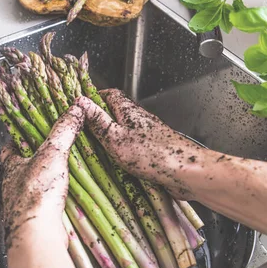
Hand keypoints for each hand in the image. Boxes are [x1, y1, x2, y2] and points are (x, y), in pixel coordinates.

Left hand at [0, 105, 84, 249]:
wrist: (37, 236)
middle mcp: (13, 187)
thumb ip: (64, 131)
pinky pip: (45, 207)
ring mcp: (23, 206)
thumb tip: (74, 110)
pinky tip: (67, 200)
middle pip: (21, 169)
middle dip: (35, 161)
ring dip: (46, 183)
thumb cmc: (35, 195)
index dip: (17, 139)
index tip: (27, 133)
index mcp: (11, 168)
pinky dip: (54, 202)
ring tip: (64, 175)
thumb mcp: (53, 153)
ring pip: (33, 189)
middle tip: (52, 153)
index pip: (8, 149)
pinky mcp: (35, 221)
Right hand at [76, 89, 202, 197]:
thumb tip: (80, 101)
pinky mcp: (156, 150)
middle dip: (101, 120)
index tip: (81, 107)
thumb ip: (98, 121)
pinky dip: (124, 153)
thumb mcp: (115, 137)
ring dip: (112, 138)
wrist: (187, 173)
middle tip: (85, 132)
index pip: (110, 94)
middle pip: (117, 113)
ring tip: (97, 150)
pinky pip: (135, 147)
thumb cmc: (151, 155)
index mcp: (129, 111)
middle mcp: (140, 119)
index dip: (95, 98)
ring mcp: (149, 135)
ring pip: (126, 132)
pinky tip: (119, 165)